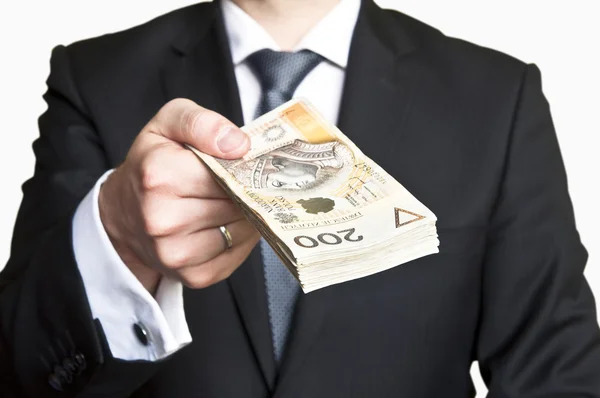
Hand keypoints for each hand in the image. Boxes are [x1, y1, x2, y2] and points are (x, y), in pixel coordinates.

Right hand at [99, 99, 258, 292]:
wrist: (123, 212)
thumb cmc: (151, 162)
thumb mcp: (169, 125)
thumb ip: (202, 123)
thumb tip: (240, 145)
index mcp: (158, 177)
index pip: (227, 173)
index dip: (241, 167)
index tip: (241, 163)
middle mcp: (163, 220)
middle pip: (236, 203)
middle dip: (244, 191)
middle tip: (238, 182)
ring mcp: (176, 254)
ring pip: (241, 230)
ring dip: (244, 216)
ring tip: (230, 202)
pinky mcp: (193, 276)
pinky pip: (237, 254)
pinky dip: (240, 238)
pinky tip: (225, 224)